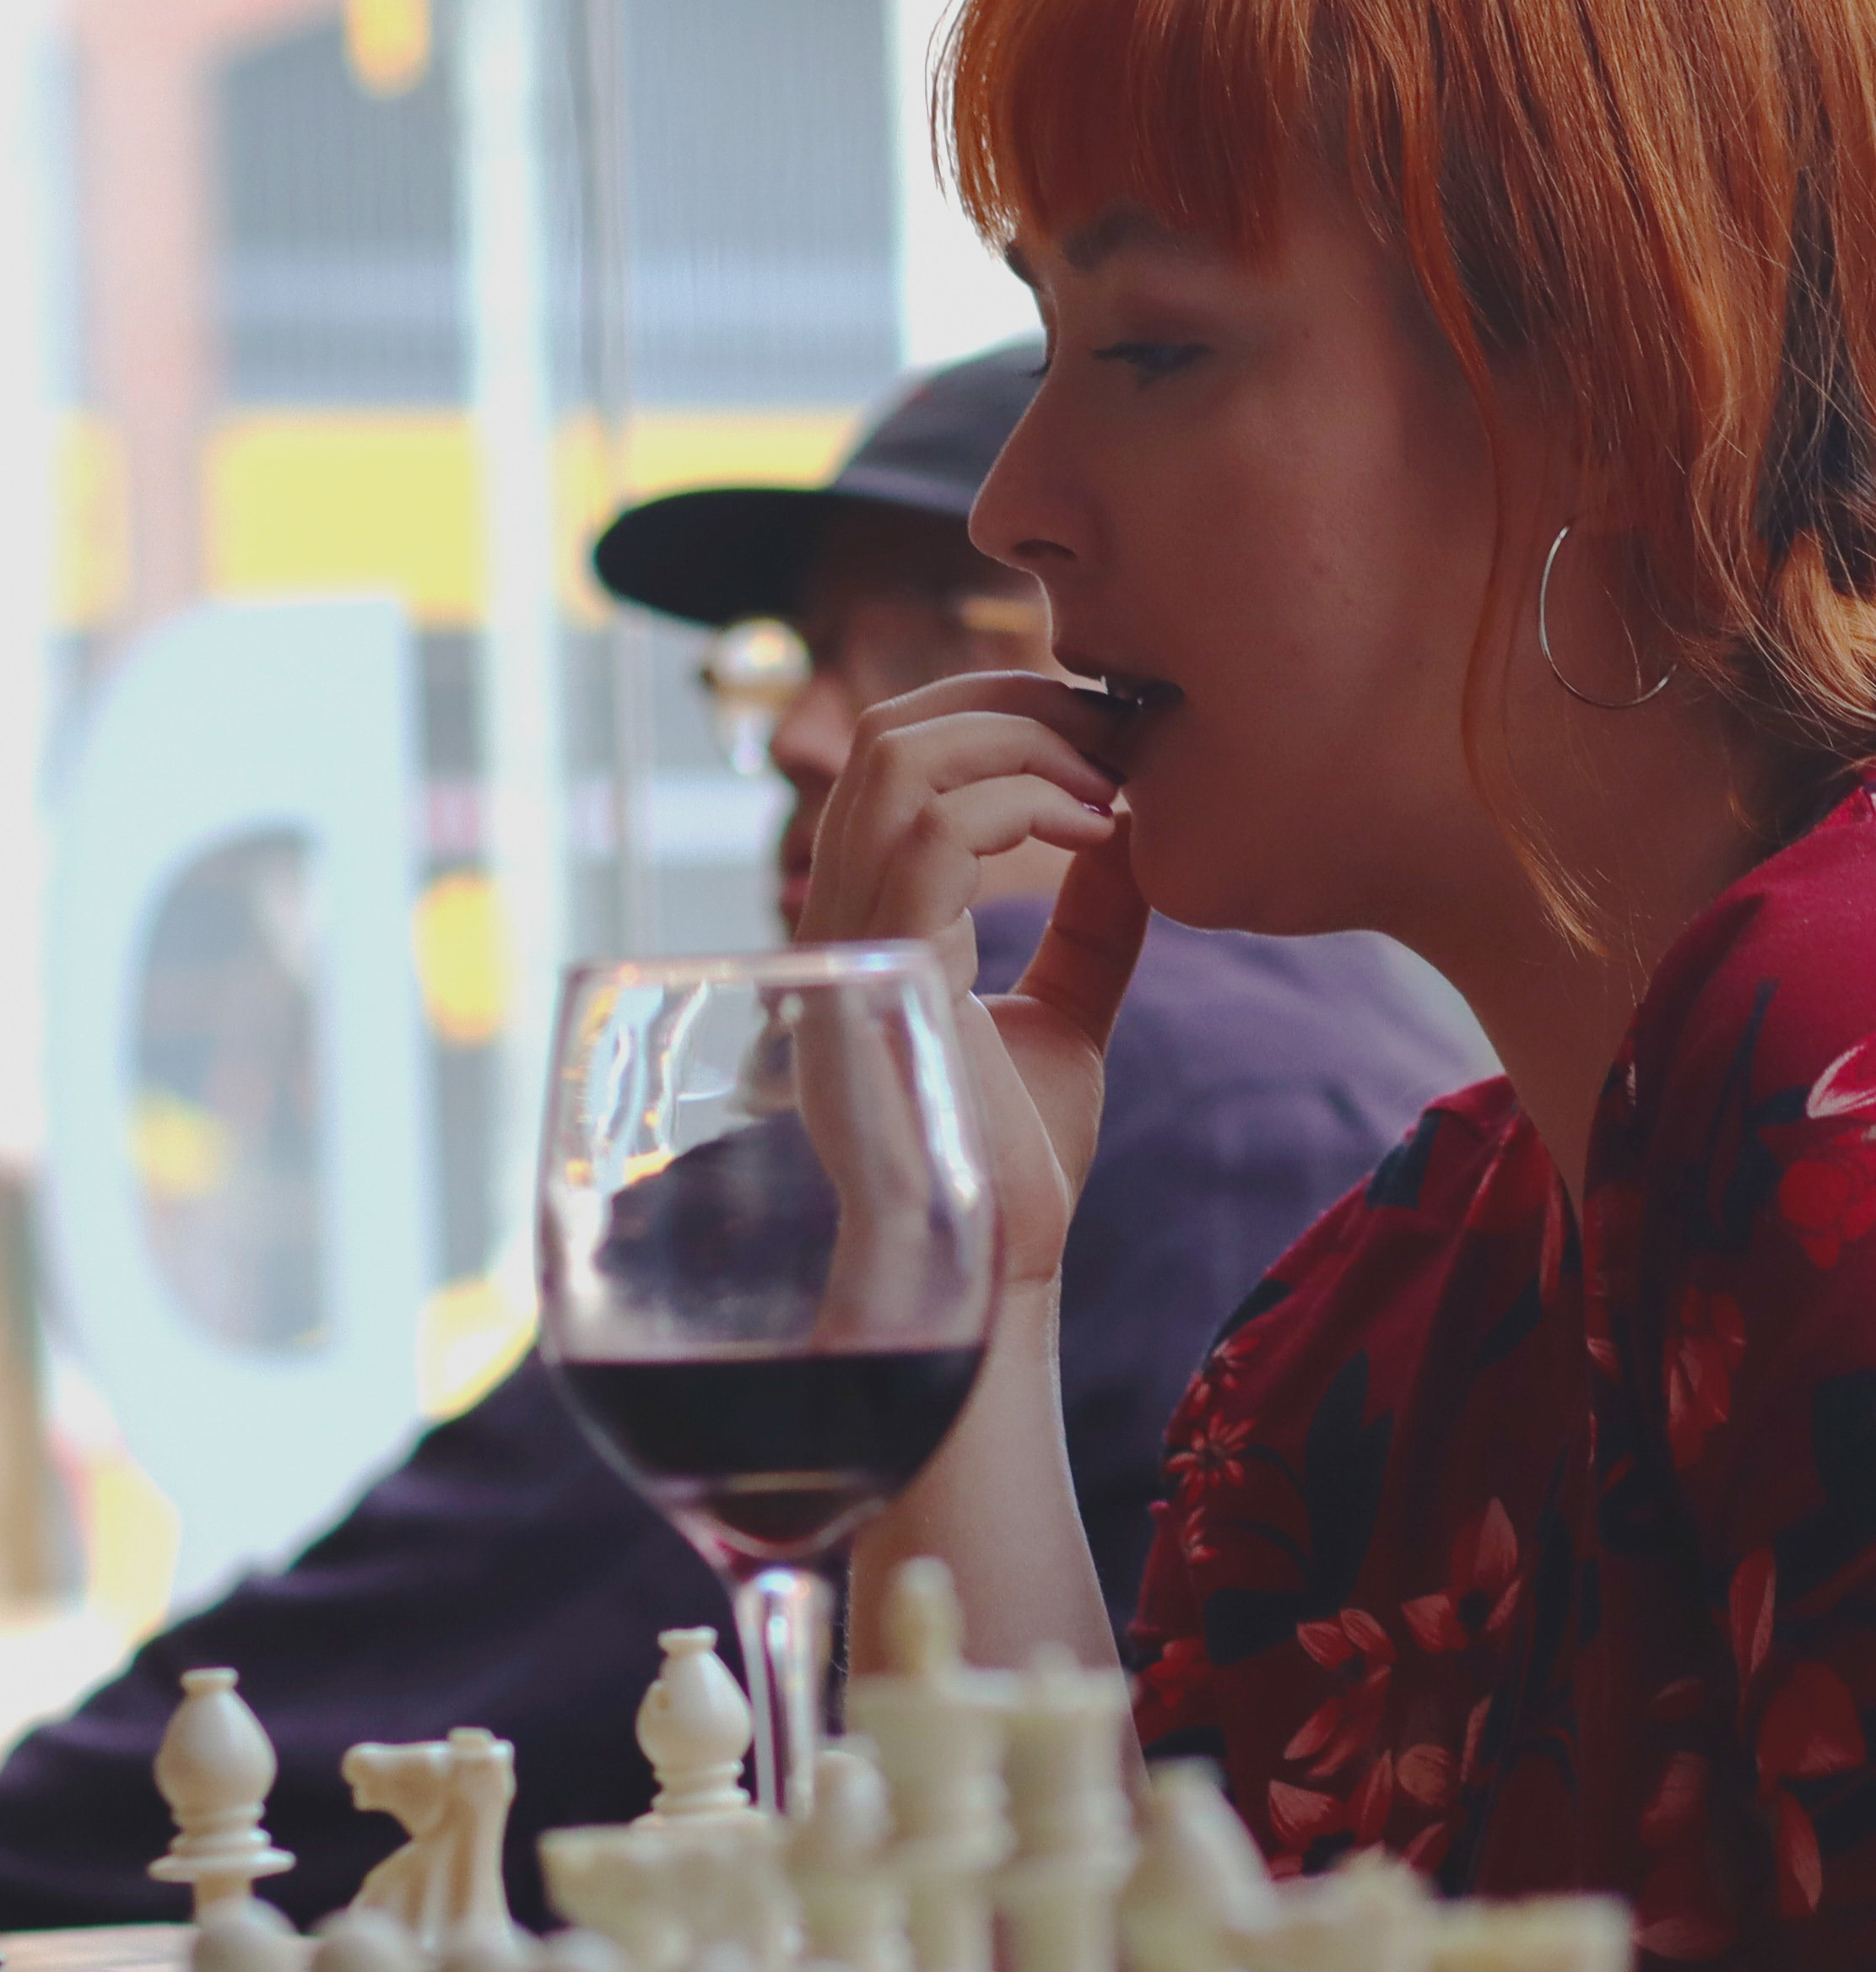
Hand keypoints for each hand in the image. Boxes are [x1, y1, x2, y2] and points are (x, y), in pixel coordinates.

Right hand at [796, 672, 1150, 1292]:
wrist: (995, 1268)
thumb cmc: (1014, 1168)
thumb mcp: (1065, 1016)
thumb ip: (1087, 928)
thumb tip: (1133, 830)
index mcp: (867, 921)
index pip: (896, 760)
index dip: (997, 717)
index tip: (1107, 737)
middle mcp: (838, 919)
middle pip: (887, 732)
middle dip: (1011, 703)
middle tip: (1120, 729)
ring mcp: (850, 944)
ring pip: (897, 759)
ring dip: (1022, 741)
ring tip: (1113, 778)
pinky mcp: (884, 973)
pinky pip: (935, 832)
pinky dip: (1027, 803)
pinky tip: (1101, 830)